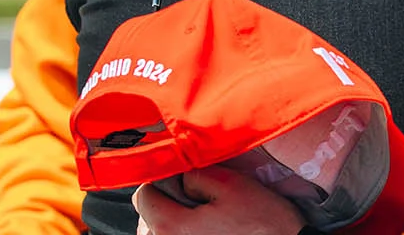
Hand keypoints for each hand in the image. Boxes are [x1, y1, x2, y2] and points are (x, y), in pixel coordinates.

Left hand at [135, 168, 303, 234]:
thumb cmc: (261, 221)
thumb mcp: (230, 183)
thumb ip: (195, 175)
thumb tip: (180, 177)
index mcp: (171, 225)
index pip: (142, 196)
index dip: (161, 181)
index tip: (180, 178)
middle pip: (150, 217)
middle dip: (169, 202)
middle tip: (199, 197)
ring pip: (163, 231)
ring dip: (178, 219)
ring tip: (207, 216)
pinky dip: (188, 233)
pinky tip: (212, 230)